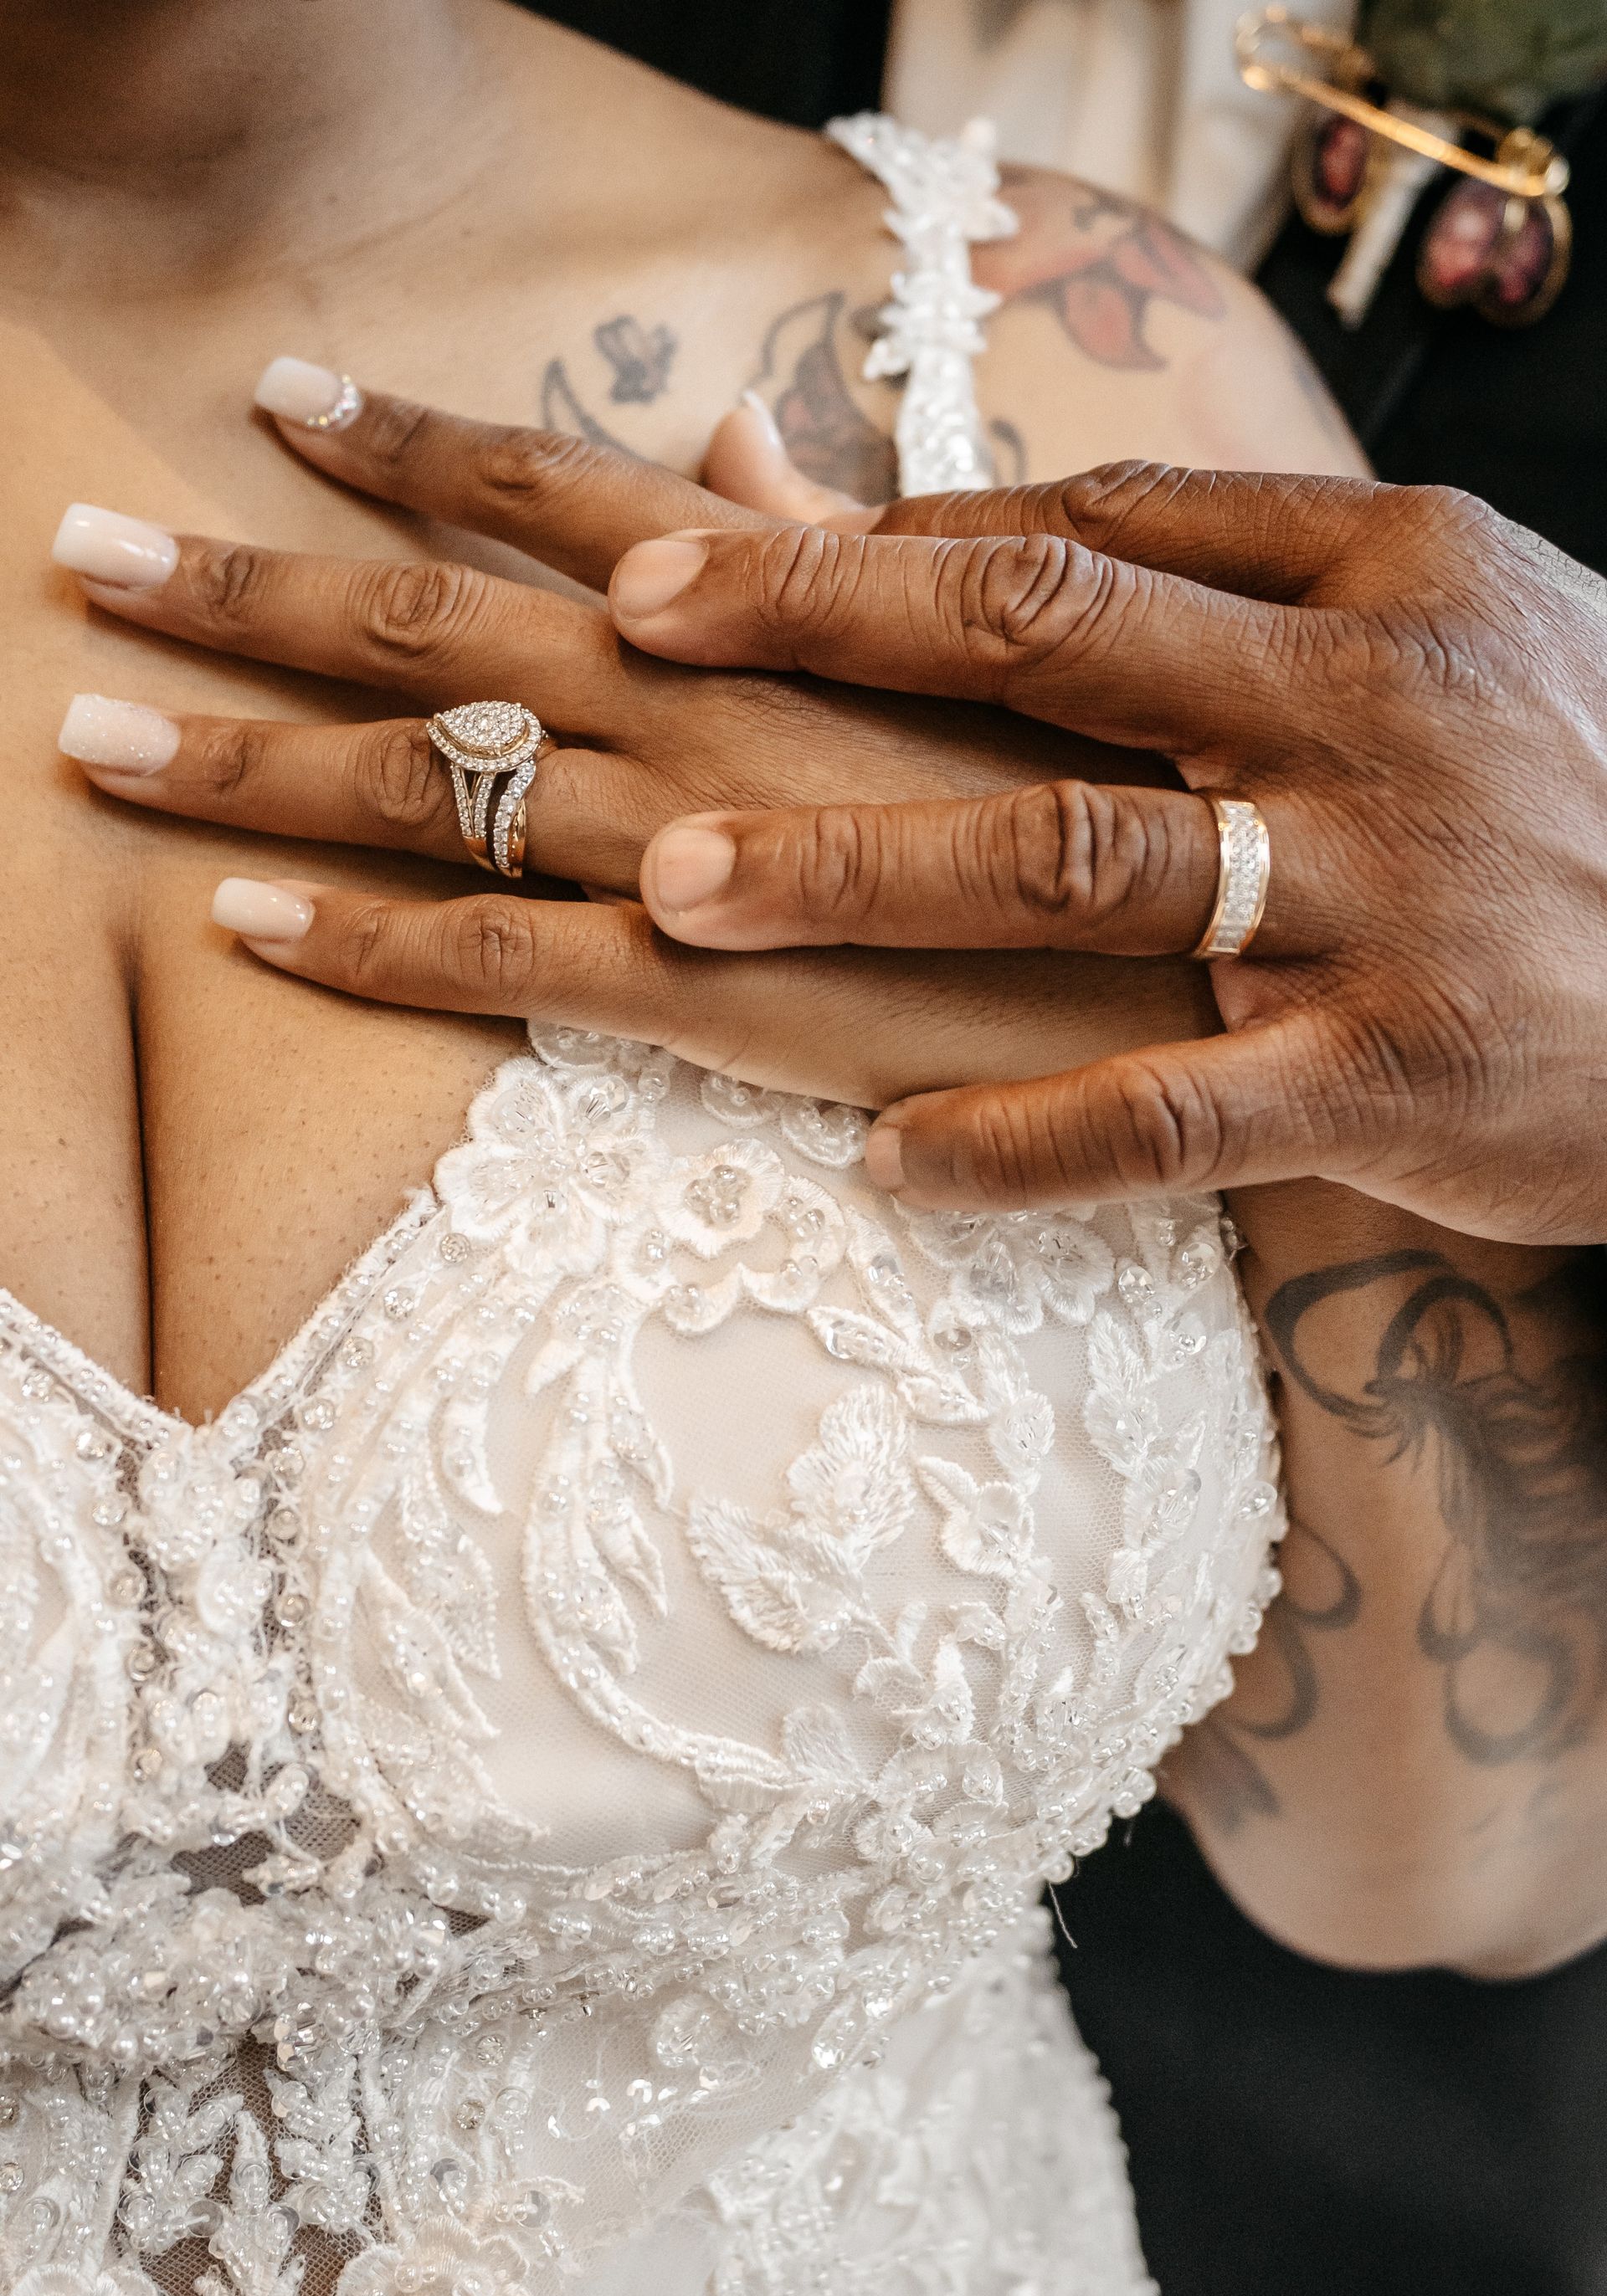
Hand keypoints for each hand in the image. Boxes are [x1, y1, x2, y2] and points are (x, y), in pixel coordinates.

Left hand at [57, 384, 1206, 1104]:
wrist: (1268, 953)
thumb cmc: (1134, 791)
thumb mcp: (1002, 644)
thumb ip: (845, 544)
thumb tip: (732, 441)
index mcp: (783, 611)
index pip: (560, 491)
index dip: (410, 443)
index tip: (279, 399)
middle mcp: (714, 704)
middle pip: (431, 632)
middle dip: (243, 593)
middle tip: (82, 562)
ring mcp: (704, 851)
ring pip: (424, 792)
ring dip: (241, 763)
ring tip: (85, 741)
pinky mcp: (716, 1007)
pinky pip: (498, 970)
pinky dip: (359, 948)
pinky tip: (245, 928)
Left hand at [605, 466, 1606, 1242]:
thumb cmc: (1574, 789)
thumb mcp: (1437, 625)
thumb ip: (1207, 562)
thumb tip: (966, 500)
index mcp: (1386, 572)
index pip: (1090, 518)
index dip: (886, 536)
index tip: (721, 557)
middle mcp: (1372, 707)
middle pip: (1046, 630)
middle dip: (816, 622)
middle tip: (626, 626)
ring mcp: (1383, 892)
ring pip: (1076, 858)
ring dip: (859, 870)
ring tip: (680, 896)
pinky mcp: (1396, 1075)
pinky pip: (1166, 1113)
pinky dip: (1017, 1142)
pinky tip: (886, 1165)